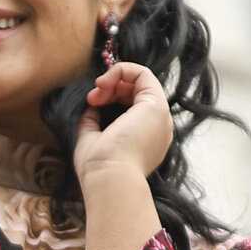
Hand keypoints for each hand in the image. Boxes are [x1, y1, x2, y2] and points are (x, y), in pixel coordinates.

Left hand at [77, 60, 172, 187]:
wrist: (110, 179)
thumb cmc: (100, 168)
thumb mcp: (92, 141)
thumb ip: (93, 122)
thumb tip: (91, 106)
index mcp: (145, 139)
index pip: (132, 105)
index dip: (110, 96)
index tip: (91, 103)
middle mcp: (157, 128)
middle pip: (137, 92)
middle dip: (111, 87)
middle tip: (92, 97)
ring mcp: (159, 116)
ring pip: (141, 80)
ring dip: (115, 78)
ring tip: (98, 89)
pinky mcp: (156, 105)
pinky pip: (143, 73)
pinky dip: (122, 69)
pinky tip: (105, 81)